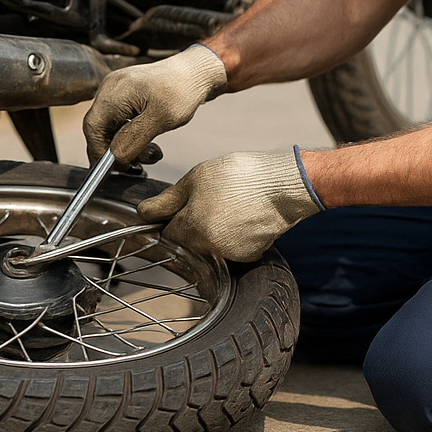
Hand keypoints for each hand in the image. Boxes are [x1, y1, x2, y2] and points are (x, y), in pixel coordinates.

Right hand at [83, 44, 227, 163]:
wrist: (198, 71)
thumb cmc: (182, 90)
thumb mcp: (161, 119)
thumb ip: (133, 139)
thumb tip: (115, 157)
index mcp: (113, 92)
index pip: (92, 127)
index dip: (99, 151)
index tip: (115, 169)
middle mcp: (110, 89)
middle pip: (100, 128)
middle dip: (116, 150)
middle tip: (137, 166)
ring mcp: (117, 91)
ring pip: (112, 127)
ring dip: (127, 145)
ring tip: (152, 154)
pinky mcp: (127, 95)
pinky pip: (121, 120)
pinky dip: (132, 135)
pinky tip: (149, 143)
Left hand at [137, 150, 320, 262]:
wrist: (287, 184)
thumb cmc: (241, 175)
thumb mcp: (197, 177)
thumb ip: (167, 200)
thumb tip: (144, 213)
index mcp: (193, 228)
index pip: (168, 234)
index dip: (173, 219)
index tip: (183, 206)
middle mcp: (210, 247)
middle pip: (189, 241)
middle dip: (194, 224)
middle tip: (211, 200)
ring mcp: (232, 254)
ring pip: (210, 245)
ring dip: (214, 230)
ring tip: (231, 205)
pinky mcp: (251, 255)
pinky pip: (231, 248)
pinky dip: (234, 236)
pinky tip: (244, 216)